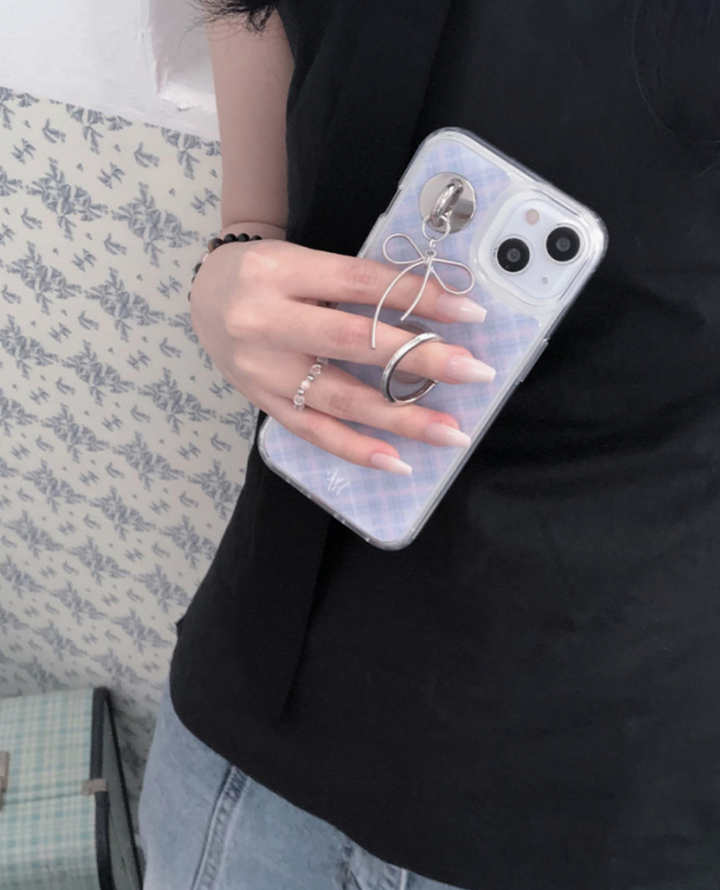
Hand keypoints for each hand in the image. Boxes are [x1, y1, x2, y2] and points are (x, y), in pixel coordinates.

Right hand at [189, 239, 493, 473]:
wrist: (205, 296)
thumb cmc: (267, 275)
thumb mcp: (305, 262)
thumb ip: (356, 284)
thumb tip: (433, 310)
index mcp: (282, 270)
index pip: (361, 283)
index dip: (418, 297)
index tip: (470, 312)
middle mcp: (266, 320)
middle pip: (354, 342)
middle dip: (420, 359)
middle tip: (473, 371)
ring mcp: (262, 369)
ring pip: (338, 397)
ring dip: (400, 417)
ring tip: (449, 431)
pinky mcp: (262, 402)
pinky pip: (313, 431)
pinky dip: (356, 449)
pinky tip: (397, 462)